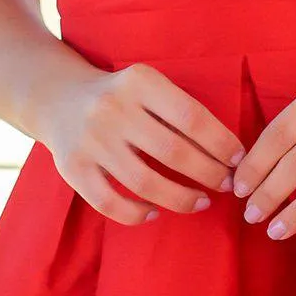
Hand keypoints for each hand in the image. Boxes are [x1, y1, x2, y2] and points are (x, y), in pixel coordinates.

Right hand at [42, 63, 243, 225]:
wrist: (57, 97)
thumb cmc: (121, 96)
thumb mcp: (148, 86)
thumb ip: (180, 111)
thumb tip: (229, 153)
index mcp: (139, 81)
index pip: (192, 117)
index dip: (221, 144)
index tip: (238, 159)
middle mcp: (112, 108)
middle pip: (174, 153)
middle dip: (209, 174)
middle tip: (225, 184)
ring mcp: (90, 140)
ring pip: (145, 183)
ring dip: (181, 199)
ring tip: (200, 201)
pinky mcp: (72, 168)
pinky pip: (110, 203)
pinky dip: (137, 214)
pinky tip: (156, 212)